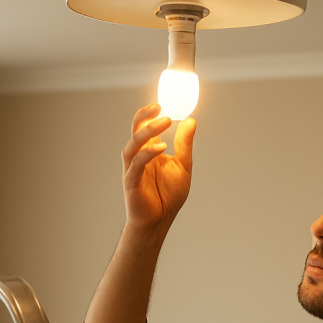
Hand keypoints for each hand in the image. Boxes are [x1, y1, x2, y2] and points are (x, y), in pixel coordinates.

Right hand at [121, 103, 195, 232]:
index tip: (163, 102)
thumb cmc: (168, 195)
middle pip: (135, 130)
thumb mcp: (183, 166)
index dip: (150, 113)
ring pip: (133, 144)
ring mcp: (132, 168)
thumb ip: (184, 144)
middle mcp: (137, 156)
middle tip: (160, 107)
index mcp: (148, 150)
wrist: (160, 220)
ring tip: (164, 122)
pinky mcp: (130, 182)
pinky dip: (147, 153)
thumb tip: (191, 120)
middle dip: (145, 116)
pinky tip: (161, 147)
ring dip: (147, 132)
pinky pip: (136, 164)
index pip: (145, 126)